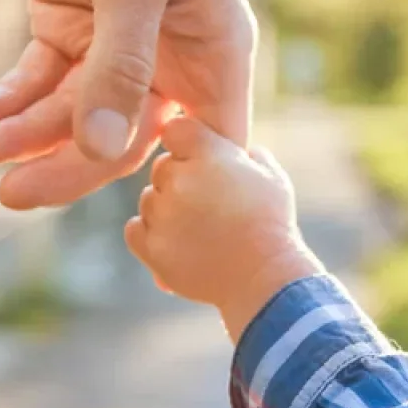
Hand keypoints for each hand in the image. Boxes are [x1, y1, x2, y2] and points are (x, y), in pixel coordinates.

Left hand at [126, 117, 323, 341]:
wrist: (264, 277)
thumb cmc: (272, 225)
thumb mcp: (273, 178)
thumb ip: (251, 156)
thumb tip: (242, 151)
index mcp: (209, 154)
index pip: (175, 129)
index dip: (186, 144)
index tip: (199, 160)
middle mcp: (180, 179)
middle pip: (161, 167)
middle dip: (180, 180)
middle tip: (206, 203)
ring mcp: (163, 215)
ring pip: (149, 200)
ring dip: (166, 209)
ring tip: (199, 229)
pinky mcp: (153, 248)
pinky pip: (134, 229)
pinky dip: (149, 234)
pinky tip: (175, 240)